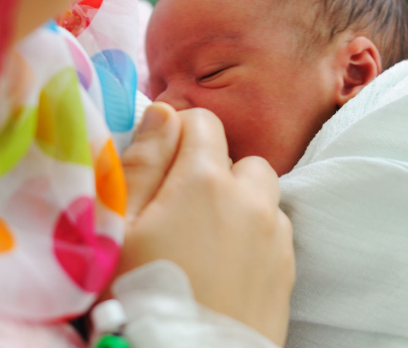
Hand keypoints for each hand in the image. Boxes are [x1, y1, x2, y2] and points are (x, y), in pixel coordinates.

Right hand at [116, 103, 294, 345]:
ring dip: (239, 205)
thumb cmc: (140, 296)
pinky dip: (254, 238)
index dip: (176, 136)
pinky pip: (274, 234)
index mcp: (206, 180)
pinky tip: (225, 267)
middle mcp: (251, 200)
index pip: (203, 121)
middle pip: (240, 159)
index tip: (157, 169)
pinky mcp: (287, 273)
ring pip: (262, 197)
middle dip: (213, 172)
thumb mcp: (120, 228)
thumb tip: (163, 111)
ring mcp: (274, 237)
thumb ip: (142, 162)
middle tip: (179, 211)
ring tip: (204, 241)